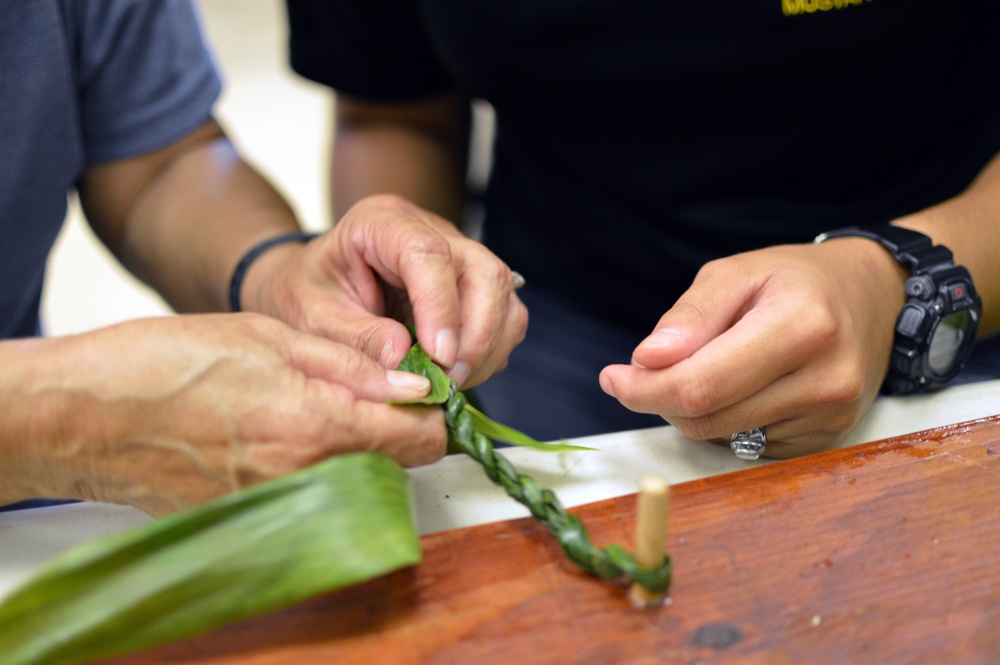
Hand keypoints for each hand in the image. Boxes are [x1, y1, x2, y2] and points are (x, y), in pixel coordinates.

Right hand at [3, 314, 445, 514]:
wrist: (85, 417)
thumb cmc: (167, 363)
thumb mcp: (268, 337)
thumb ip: (350, 364)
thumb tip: (414, 382)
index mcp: (317, 422)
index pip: (421, 439)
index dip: (433, 412)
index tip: (425, 391)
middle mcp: (307, 476)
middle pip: (395, 466)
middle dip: (398, 431)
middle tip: (372, 392)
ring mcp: (280, 507)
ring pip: (357, 482)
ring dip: (358, 449)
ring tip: (316, 407)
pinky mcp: (254, 521)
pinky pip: (313, 498)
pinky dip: (317, 469)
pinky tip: (281, 436)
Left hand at [243, 194, 527, 387]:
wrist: (312, 285)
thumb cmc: (306, 293)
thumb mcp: (311, 316)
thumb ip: (355, 337)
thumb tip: (404, 359)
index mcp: (382, 223)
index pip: (428, 253)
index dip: (441, 307)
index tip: (438, 357)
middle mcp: (431, 230)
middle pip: (485, 271)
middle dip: (477, 334)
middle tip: (448, 381)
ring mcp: (458, 255)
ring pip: (504, 294)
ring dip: (489, 347)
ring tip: (450, 382)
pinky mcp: (472, 284)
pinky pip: (505, 315)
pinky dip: (491, 351)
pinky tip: (457, 372)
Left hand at [599, 240, 907, 456]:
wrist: (873, 298)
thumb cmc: (796, 280)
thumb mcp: (736, 272)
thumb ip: (689, 317)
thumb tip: (647, 361)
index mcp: (801, 327)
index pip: (701, 384)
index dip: (645, 390)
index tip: (613, 379)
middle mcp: (825, 380)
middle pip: (706, 418)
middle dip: (662, 398)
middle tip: (648, 369)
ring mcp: (831, 417)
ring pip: (721, 437)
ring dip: (693, 411)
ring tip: (708, 366)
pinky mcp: (827, 440)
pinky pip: (747, 446)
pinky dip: (726, 422)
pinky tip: (741, 388)